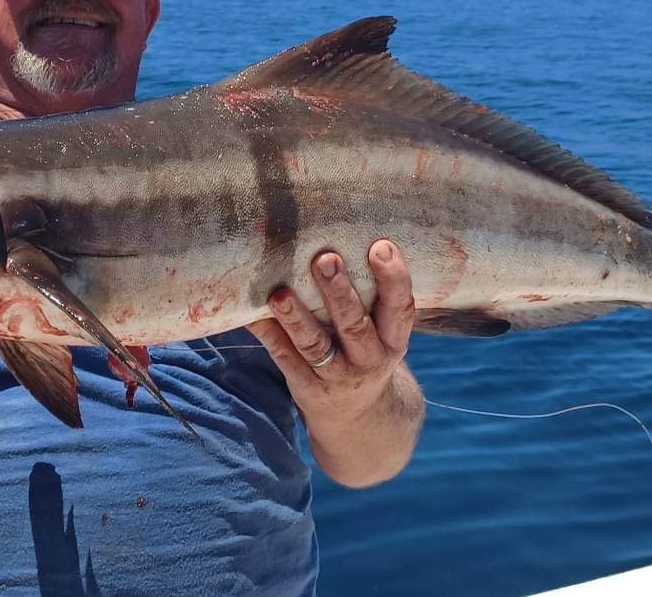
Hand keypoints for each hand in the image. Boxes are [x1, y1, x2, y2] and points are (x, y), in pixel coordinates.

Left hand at [249, 239, 415, 423]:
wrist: (360, 418)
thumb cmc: (368, 351)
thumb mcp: (384, 333)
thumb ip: (373, 297)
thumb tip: (342, 233)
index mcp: (393, 340)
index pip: (400, 308)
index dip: (394, 278)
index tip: (381, 246)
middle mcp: (369, 359)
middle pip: (354, 326)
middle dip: (340, 293)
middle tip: (326, 258)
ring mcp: (336, 376)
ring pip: (314, 345)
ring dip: (297, 317)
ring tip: (280, 293)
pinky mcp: (307, 388)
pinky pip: (285, 358)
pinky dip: (269, 334)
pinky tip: (252, 313)